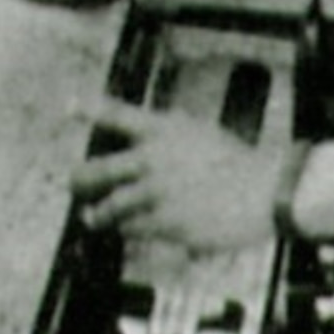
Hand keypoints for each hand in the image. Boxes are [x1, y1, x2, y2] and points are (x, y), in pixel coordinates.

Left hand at [69, 96, 280, 253]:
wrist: (265, 191)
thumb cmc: (235, 164)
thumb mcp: (201, 135)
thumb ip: (168, 140)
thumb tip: (137, 149)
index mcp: (166, 130)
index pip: (120, 116)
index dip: (91, 109)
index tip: (68, 105)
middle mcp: (156, 158)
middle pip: (95, 170)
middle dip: (79, 181)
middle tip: (75, 185)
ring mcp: (158, 191)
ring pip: (108, 207)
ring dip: (99, 214)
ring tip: (94, 217)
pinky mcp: (164, 221)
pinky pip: (132, 228)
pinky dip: (130, 228)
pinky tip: (135, 227)